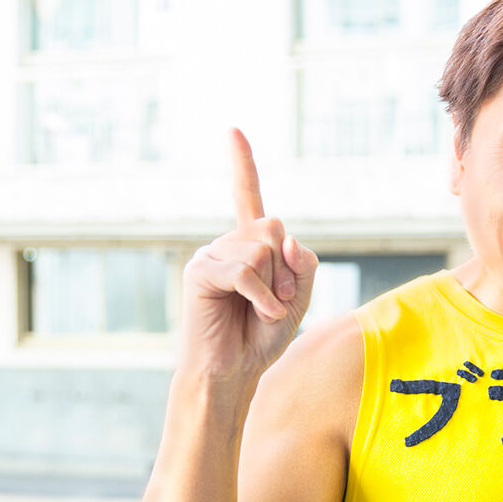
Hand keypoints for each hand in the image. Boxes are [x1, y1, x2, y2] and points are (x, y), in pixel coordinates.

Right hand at [179, 128, 316, 380]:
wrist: (234, 371)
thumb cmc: (262, 336)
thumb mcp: (298, 297)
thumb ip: (302, 264)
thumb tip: (284, 236)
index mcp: (250, 245)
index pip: (247, 197)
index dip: (242, 164)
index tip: (232, 130)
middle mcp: (228, 244)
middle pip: (274, 227)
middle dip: (288, 268)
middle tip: (279, 299)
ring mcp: (211, 256)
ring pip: (263, 249)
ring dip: (275, 287)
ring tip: (262, 310)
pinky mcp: (200, 272)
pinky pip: (246, 271)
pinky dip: (262, 297)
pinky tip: (257, 314)